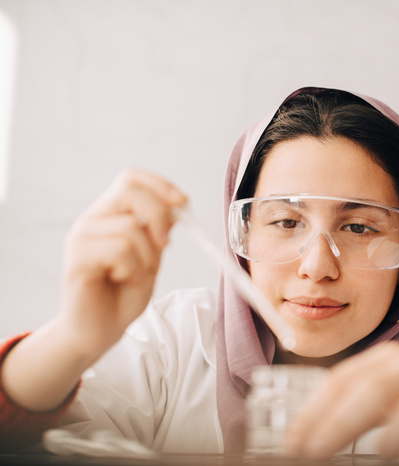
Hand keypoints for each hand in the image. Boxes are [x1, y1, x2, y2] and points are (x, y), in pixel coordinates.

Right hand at [58, 169, 186, 355]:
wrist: (100, 331)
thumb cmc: (123, 294)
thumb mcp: (151, 256)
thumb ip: (159, 231)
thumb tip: (177, 206)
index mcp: (109, 215)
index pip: (131, 179)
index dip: (160, 184)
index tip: (183, 204)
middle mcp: (92, 220)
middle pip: (129, 190)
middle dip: (159, 215)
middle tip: (164, 245)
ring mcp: (81, 237)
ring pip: (130, 227)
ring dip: (146, 256)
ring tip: (133, 274)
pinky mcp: (77, 258)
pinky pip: (120, 250)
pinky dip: (132, 269)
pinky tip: (120, 280)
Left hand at [285, 340, 398, 458]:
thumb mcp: (391, 379)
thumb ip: (356, 398)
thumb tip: (313, 429)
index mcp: (385, 359)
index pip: (342, 380)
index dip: (315, 409)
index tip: (294, 439)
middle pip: (373, 390)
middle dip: (341, 422)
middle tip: (314, 452)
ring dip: (396, 430)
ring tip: (379, 452)